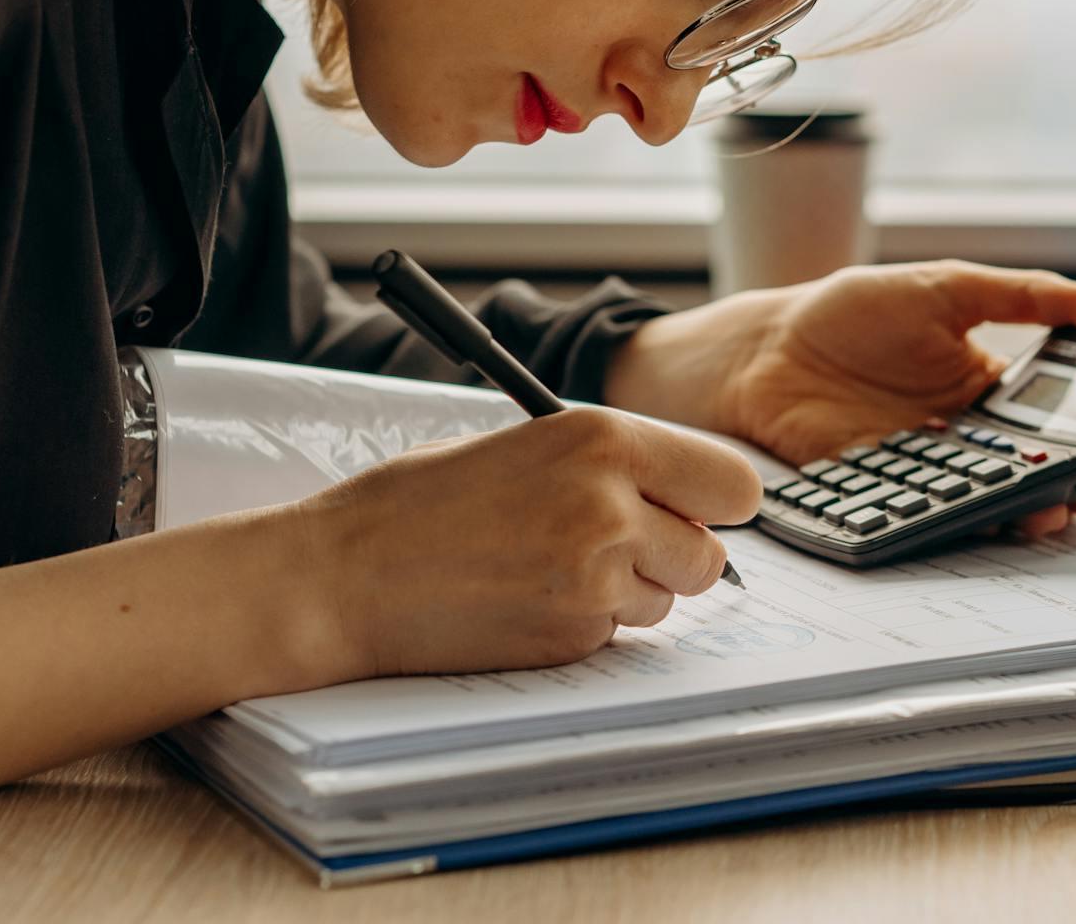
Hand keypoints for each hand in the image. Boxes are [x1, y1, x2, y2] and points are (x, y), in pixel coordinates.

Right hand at [294, 408, 761, 676]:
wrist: (342, 577)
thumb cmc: (418, 502)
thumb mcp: (525, 445)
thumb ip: (608, 464)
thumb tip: (678, 495)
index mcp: (603, 439)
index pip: (732, 483)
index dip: (717, 503)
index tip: (696, 510)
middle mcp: (612, 506)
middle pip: (709, 555)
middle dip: (675, 556)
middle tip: (619, 546)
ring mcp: (594, 579)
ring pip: (665, 601)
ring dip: (628, 593)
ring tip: (549, 568)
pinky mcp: (570, 637)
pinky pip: (614, 636)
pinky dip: (585, 625)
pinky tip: (524, 601)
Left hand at [609, 261, 1075, 538]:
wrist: (766, 347)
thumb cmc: (856, 311)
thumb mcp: (948, 287)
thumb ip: (1027, 297)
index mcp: (986, 389)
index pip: (1053, 426)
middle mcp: (961, 438)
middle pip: (1025, 474)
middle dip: (1064, 489)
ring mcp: (922, 470)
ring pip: (983, 502)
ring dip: (1017, 513)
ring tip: (1042, 513)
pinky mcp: (881, 494)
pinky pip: (924, 515)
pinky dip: (951, 522)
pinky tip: (971, 518)